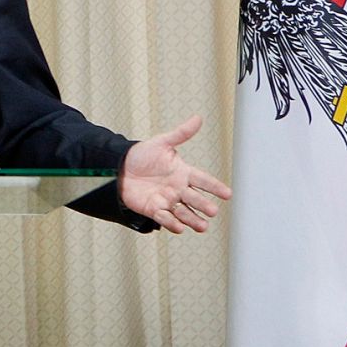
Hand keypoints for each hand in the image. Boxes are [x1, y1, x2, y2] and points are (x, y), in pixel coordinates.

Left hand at [118, 115, 232, 232]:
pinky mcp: (154, 209)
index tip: (227, 194)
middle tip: (212, 211)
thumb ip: (180, 134)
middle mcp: (178, 188)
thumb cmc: (142, 155)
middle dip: (204, 205)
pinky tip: (179, 228)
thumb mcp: (161, 142)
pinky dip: (172, 223)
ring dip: (193, 220)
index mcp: (183, 172)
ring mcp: (167, 200)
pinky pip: (165, 218)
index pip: (203, 180)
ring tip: (203, 226)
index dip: (215, 187)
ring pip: (184, 212)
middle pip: (195, 199)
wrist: (119, 167)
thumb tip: (198, 118)